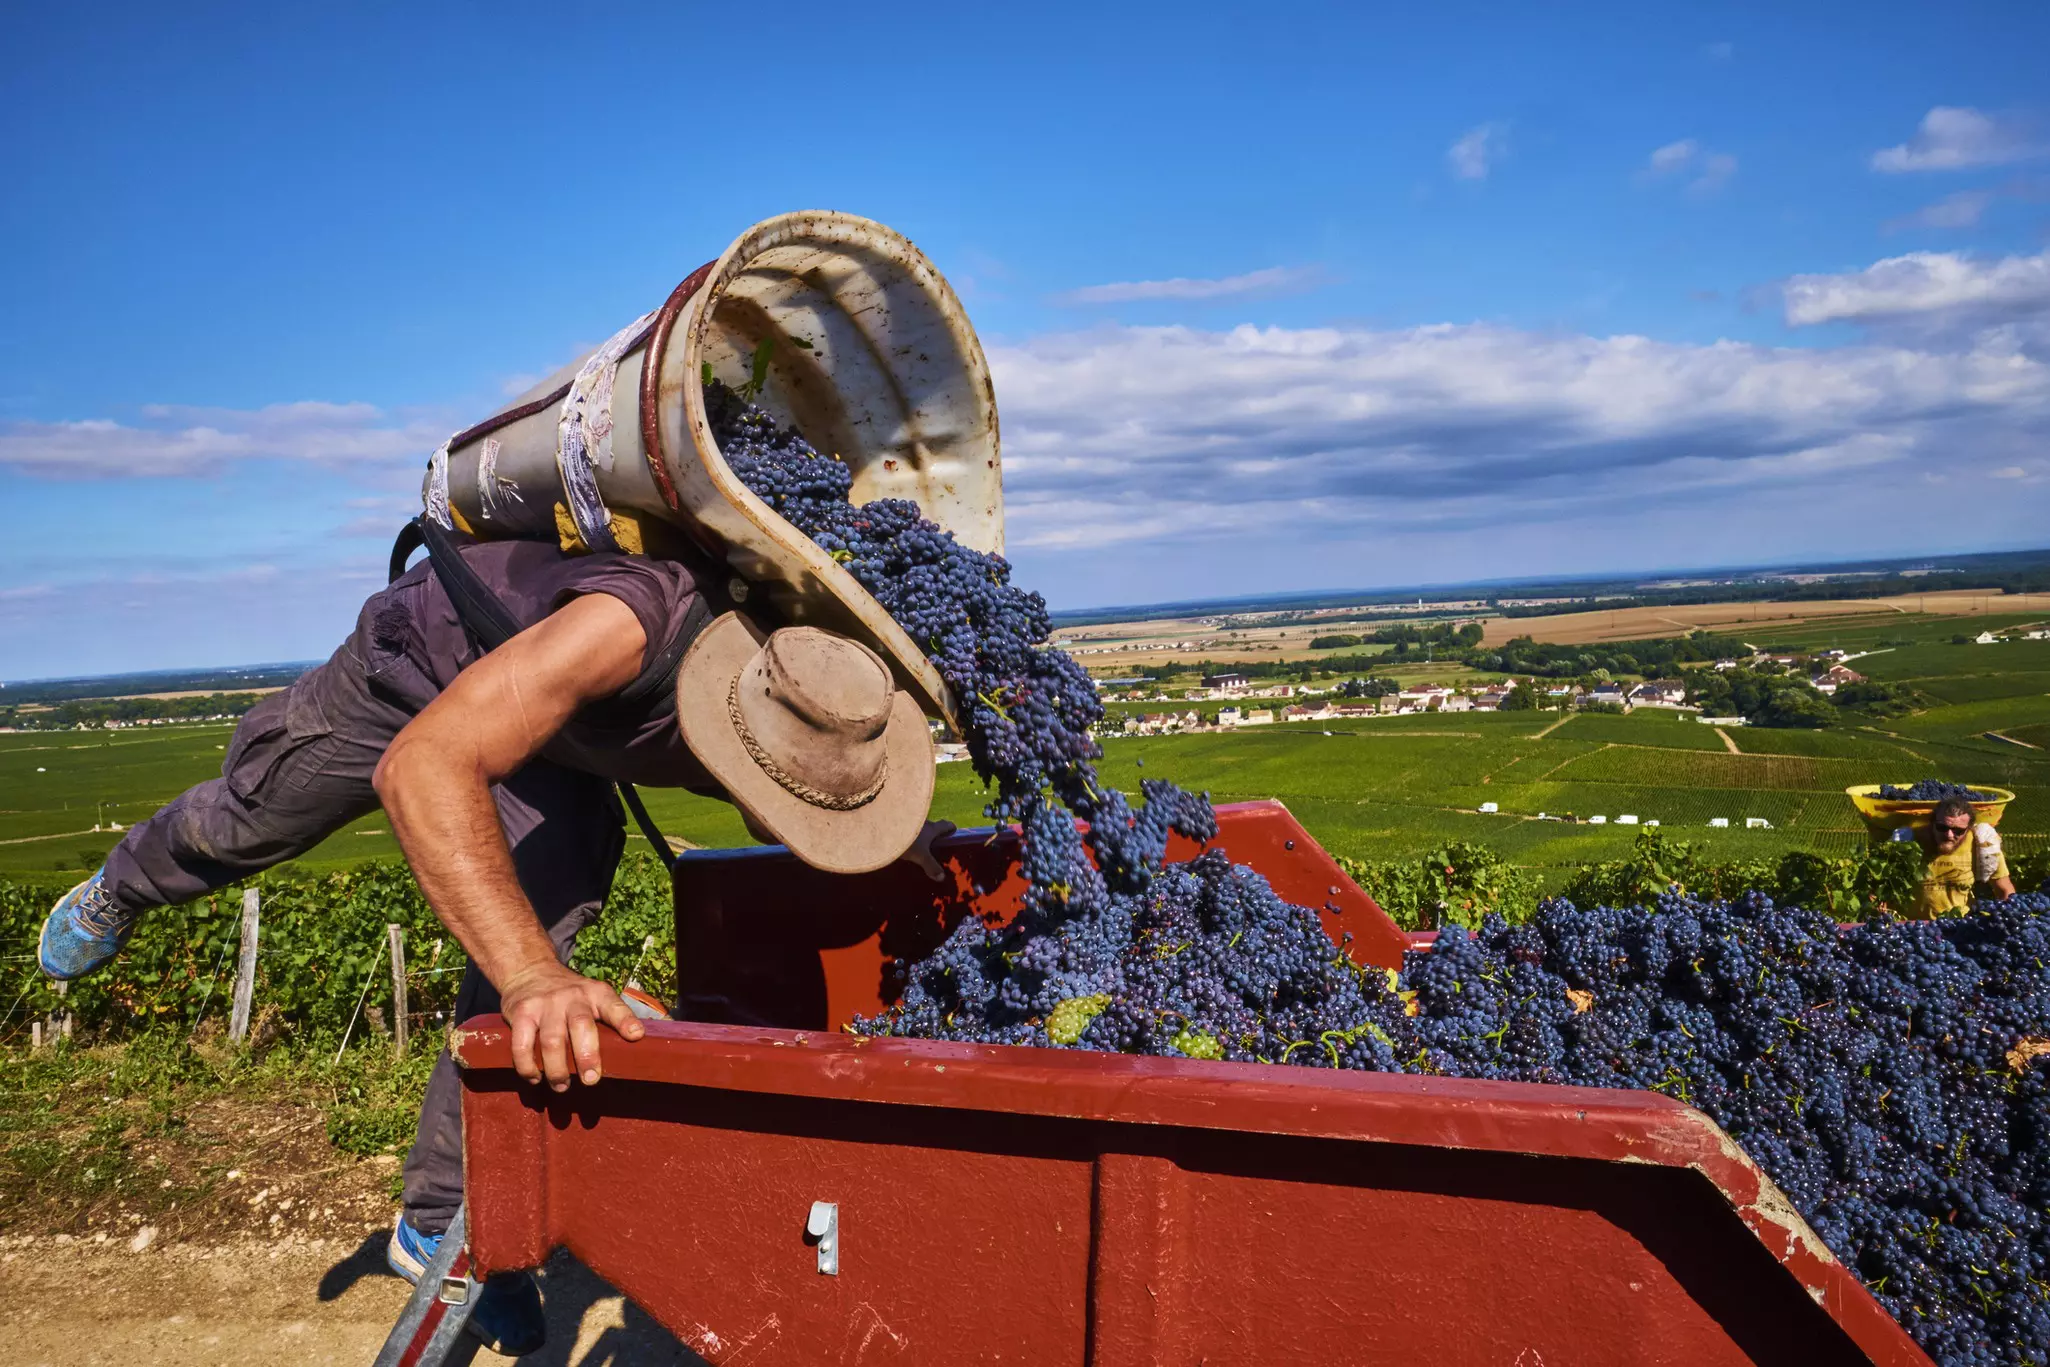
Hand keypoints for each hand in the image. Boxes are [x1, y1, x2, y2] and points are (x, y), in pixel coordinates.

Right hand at [498, 961, 645, 1091]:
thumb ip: (609, 1016)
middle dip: (587, 1056)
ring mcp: (545, 1005)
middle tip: (590, 1080)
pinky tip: (534, 1077)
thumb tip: (631, 1046)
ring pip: (551, 1041)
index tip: (635, 1035)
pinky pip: (522, 1045)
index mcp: (595, 994)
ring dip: (557, 1070)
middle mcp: (572, 997)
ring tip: (562, 1086)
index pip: (613, 1006)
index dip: (625, 1020)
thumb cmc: (569, 994)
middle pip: (581, 1026)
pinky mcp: (521, 1013)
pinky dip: (527, 1066)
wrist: (530, 971)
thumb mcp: (592, 995)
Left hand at [898, 819, 957, 880]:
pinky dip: (905, 834)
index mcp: (932, 828)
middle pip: (931, 826)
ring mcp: (909, 820)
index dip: (950, 828)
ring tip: (916, 845)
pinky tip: (902, 843)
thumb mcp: (921, 856)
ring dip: (917, 834)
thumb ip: (931, 866)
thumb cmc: (909, 840)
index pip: (945, 825)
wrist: (886, 828)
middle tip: (933, 843)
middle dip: (932, 833)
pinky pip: (904, 829)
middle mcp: (922, 822)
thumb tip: (941, 878)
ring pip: (917, 827)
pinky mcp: (897, 823)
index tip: (953, 831)